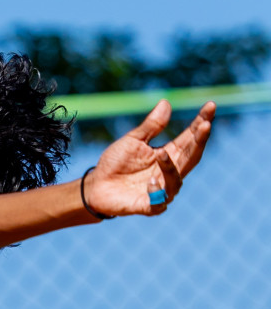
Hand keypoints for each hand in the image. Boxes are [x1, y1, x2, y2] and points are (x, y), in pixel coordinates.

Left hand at [85, 100, 215, 216]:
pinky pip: (159, 201)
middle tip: (205, 125)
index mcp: (169, 154)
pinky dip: (157, 191)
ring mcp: (162, 189)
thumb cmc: (116, 162)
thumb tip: (166, 102)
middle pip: (192, 156)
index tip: (211, 105)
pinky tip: (150, 181)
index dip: (201, 122)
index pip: (190, 138)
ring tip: (161, 153)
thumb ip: (151, 126)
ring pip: (177, 179)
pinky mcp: (149, 206)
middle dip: (200, 141)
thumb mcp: (132, 141)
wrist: (96, 186)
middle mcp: (170, 172)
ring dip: (171, 167)